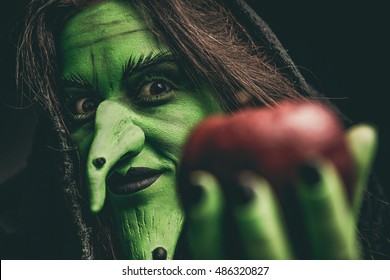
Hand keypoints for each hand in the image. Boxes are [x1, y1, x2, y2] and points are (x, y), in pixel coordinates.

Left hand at [179, 124, 376, 258]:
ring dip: (209, 226)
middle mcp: (284, 278)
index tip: (310, 165)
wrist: (261, 266)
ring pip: (223, 264)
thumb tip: (363, 132)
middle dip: (260, 228)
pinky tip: (191, 190)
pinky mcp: (210, 276)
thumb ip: (346, 183)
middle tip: (245, 184)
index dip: (324, 210)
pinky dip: (193, 226)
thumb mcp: (328, 219)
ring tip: (203, 183)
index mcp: (324, 268)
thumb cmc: (302, 237)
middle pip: (273, 263)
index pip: (332, 247)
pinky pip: (197, 258)